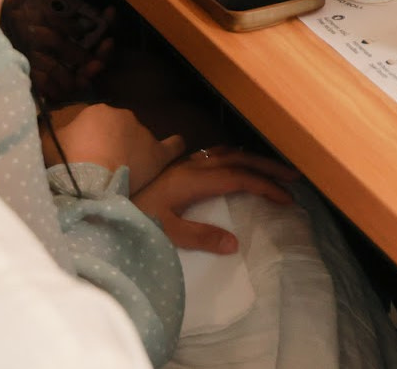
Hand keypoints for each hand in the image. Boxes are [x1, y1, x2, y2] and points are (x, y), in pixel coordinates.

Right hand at [49, 104, 181, 192]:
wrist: (91, 183)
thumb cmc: (67, 164)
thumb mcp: (48, 144)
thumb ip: (52, 133)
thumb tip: (49, 126)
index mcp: (98, 111)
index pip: (95, 123)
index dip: (89, 141)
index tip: (83, 156)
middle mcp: (123, 116)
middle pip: (117, 130)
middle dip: (109, 144)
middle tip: (99, 166)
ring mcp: (143, 133)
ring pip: (138, 139)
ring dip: (131, 150)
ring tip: (122, 171)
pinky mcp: (158, 153)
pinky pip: (171, 146)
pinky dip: (174, 145)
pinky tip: (177, 145)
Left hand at [131, 148, 296, 253]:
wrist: (102, 197)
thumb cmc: (133, 217)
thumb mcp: (166, 231)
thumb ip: (200, 237)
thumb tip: (235, 243)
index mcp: (194, 179)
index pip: (239, 178)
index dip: (266, 186)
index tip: (287, 198)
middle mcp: (193, 165)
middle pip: (240, 159)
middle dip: (269, 167)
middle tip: (295, 176)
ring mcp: (186, 162)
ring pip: (229, 153)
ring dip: (255, 159)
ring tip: (275, 168)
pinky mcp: (179, 165)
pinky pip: (217, 153)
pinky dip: (236, 156)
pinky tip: (238, 161)